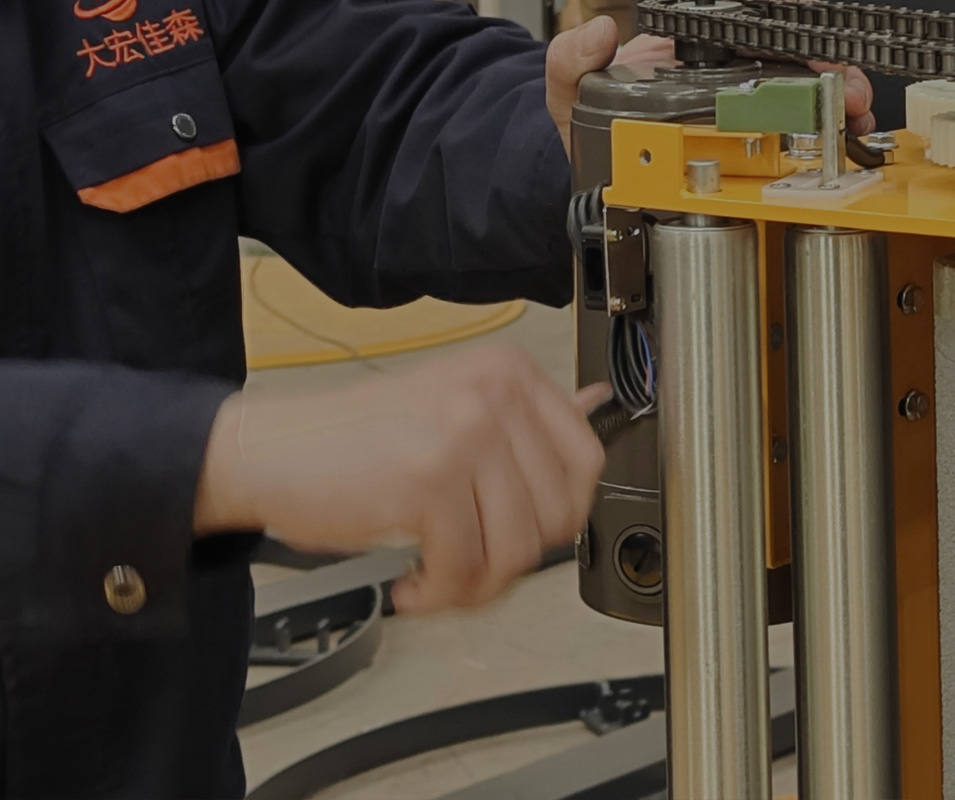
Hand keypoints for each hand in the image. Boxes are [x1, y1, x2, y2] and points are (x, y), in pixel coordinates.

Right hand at [195, 345, 609, 613]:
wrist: (272, 450)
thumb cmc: (355, 439)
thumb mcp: (451, 407)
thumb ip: (522, 422)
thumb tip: (597, 411)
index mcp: (507, 372)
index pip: (586, 458)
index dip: (563, 513)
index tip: (529, 531)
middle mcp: (493, 393)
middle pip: (555, 514)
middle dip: (511, 559)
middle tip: (469, 561)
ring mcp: (464, 432)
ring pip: (516, 549)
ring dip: (475, 585)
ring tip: (439, 576)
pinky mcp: (430, 479)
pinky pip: (466, 568)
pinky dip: (440, 594)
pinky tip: (413, 582)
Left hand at [545, 17, 875, 154]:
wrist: (588, 170)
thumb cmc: (587, 121)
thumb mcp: (571, 88)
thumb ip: (574, 60)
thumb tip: (599, 32)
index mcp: (688, 57)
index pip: (746, 38)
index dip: (787, 41)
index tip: (814, 56)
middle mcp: (717, 79)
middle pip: (787, 67)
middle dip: (828, 74)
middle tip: (849, 92)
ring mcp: (732, 111)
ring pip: (798, 98)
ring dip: (835, 102)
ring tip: (855, 114)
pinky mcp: (742, 147)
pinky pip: (790, 135)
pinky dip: (822, 134)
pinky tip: (842, 139)